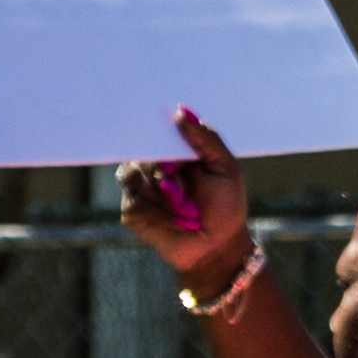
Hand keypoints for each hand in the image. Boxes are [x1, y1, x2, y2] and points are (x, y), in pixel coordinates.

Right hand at [116, 109, 251, 302]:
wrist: (217, 246)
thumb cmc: (225, 204)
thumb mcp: (225, 167)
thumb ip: (206, 139)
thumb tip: (181, 111)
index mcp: (176, 151)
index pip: (157, 130)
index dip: (157, 130)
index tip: (169, 134)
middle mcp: (154, 166)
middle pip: (140, 151)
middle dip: (161, 165)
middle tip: (178, 176)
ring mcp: (141, 188)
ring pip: (133, 174)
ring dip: (161, 190)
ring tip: (185, 204)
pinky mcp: (132, 211)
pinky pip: (134, 200)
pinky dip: (157, 209)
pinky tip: (175, 219)